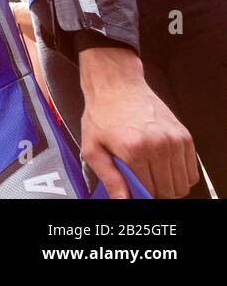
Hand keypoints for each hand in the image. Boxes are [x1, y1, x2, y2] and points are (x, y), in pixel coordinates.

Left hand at [78, 48, 197, 197]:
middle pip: (169, 191)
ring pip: (183, 183)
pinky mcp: (184, 135)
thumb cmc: (102, 114)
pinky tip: (163, 165)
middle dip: (155, 192)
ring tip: (151, 172)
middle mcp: (159, 145)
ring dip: (169, 184)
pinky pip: (191, 170)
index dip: (141, 195)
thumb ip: (109, 177)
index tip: (133, 189)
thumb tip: (123, 200)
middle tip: (142, 181)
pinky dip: (180, 174)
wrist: (117, 85)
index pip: (149, 192)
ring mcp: (174, 140)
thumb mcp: (93, 147)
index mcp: (134, 151)